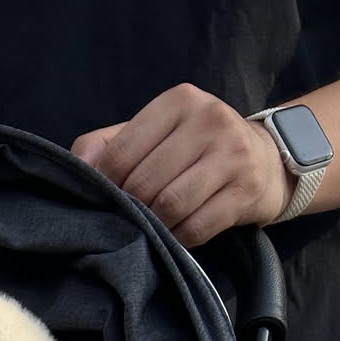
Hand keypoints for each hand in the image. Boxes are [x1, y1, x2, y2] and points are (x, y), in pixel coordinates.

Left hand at [72, 84, 290, 245]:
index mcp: (178, 101)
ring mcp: (231, 154)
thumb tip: (75, 169)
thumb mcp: (153, 133)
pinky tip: (178, 234)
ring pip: (169, 205)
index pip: (121, 153)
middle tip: (132, 217)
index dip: (106, 185)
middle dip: (132, 208)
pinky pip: (196, 227)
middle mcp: (209, 119)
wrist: (264, 159)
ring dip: (156, 225)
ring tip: (155, 225)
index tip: (109, 199)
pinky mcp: (245, 190)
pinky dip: (179, 239)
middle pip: (144, 183)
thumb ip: (109, 145)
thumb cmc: (193, 149)